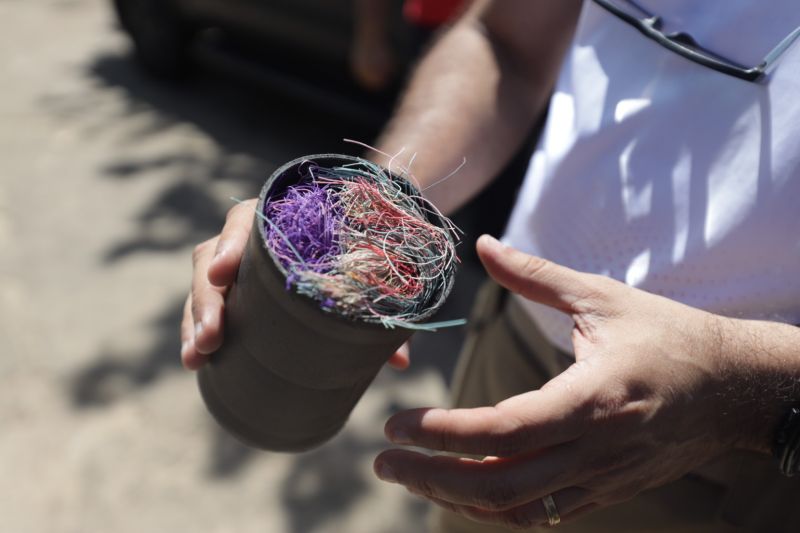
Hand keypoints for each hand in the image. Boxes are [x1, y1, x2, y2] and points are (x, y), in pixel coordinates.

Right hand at [180, 199, 410, 370]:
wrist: (357, 233)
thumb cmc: (363, 244)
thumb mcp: (374, 268)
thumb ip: (382, 309)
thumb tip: (399, 361)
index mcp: (281, 215)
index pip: (245, 221)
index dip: (231, 245)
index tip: (221, 273)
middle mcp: (252, 235)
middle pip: (213, 256)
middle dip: (207, 299)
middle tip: (211, 339)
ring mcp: (239, 262)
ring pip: (204, 283)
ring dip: (195, 321)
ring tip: (196, 359)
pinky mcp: (235, 288)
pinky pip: (207, 305)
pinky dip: (198, 330)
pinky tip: (196, 361)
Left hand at [373, 235, 767, 528]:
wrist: (735, 388)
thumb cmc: (669, 335)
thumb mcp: (602, 297)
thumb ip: (536, 276)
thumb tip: (482, 244)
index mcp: (593, 398)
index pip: (503, 430)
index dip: (442, 434)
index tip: (397, 424)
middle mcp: (596, 450)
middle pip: (500, 484)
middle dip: (431, 478)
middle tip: (383, 461)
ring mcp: (603, 479)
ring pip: (517, 511)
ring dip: (456, 499)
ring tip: (412, 476)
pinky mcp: (607, 491)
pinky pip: (543, 515)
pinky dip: (495, 507)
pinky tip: (464, 489)